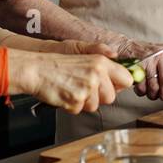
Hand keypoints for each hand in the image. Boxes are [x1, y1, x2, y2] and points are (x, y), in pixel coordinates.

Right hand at [11, 44, 132, 114]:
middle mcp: (96, 74)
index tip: (112, 85)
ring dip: (84, 101)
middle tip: (85, 87)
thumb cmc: (58, 63)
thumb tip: (119, 59)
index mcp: (101, 62)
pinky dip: (72, 105)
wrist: (36, 70)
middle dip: (99, 97)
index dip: (119, 85)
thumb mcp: (82, 51)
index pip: (127, 79)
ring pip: (95, 106)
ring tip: (72, 89)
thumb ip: (103, 55)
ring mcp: (86, 89)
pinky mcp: (75, 101)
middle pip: (111, 97)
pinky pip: (80, 110)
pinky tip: (65, 94)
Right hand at [117, 39, 162, 101]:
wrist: (126, 47)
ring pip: (154, 88)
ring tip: (150, 87)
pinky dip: (141, 91)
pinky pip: (142, 88)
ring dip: (152, 93)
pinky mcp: (136, 68)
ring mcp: (148, 61)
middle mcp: (160, 55)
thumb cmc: (147, 54)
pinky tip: (142, 84)